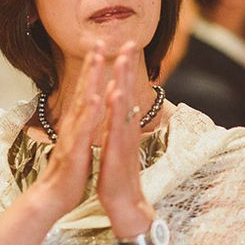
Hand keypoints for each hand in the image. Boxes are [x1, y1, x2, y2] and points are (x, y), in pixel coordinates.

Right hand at [35, 43, 104, 214]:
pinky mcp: (75, 150)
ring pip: (83, 102)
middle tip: (98, 41)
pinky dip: (91, 112)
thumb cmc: (69, 172)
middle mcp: (73, 124)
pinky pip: (84, 129)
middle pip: (83, 89)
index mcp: (78, 123)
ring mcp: (72, 135)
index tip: (99, 47)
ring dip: (90, 80)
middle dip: (91, 64)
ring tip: (97, 59)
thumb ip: (82, 126)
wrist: (52, 196)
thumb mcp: (78, 144)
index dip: (93, 69)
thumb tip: (88, 112)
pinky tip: (97, 98)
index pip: (87, 90)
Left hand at [97, 42, 155, 234]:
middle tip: (129, 41)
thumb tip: (116, 108)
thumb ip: (117, 125)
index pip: (123, 91)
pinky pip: (116, 127)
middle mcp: (124, 128)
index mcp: (121, 125)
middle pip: (127, 91)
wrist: (123, 203)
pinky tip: (115, 94)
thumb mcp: (115, 144)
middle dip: (127, 66)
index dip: (123, 69)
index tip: (123, 46)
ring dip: (123, 80)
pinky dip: (115, 110)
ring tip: (122, 59)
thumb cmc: (116, 174)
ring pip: (123, 105)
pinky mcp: (117, 151)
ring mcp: (122, 138)